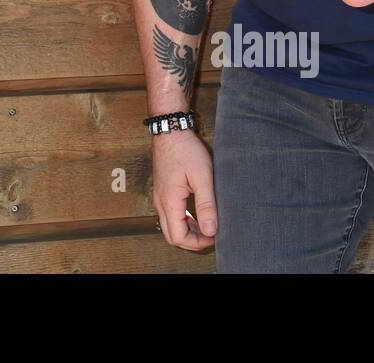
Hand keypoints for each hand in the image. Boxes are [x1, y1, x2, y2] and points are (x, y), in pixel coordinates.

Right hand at [151, 129, 217, 250]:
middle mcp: (160, 202)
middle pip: (172, 236)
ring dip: (188, 231)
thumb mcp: (202, 177)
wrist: (171, 131)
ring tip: (207, 226)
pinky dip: (183, 221)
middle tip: (211, 235)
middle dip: (192, 241)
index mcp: (169, 201)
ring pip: (170, 226)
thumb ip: (206, 205)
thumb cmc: (185, 150)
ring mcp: (160, 197)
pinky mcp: (162, 191)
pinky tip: (196, 214)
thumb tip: (210, 230)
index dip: (197, 243)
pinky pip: (170, 215)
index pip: (178, 237)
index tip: (214, 236)